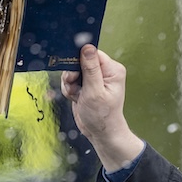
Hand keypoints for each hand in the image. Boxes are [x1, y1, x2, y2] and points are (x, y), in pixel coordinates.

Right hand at [60, 45, 144, 171]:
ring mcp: (94, 78)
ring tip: (77, 95)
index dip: (79, 61)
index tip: (74, 74)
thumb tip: (87, 47)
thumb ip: (90, 69)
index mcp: (112, 70)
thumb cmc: (102, 116)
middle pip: (79, 60)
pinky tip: (76, 98)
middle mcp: (104, 72)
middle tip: (75, 87)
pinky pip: (71, 80)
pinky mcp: (86, 85)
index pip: (91, 53)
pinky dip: (69, 89)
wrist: (100, 134)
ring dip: (70, 84)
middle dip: (72, 75)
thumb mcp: (94, 92)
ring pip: (72, 71)